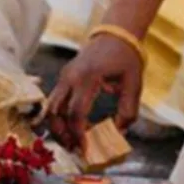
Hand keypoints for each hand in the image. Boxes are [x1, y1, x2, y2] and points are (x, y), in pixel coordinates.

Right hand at [47, 34, 143, 150]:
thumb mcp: (133, 83)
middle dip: (62, 134)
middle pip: (55, 112)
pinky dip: (58, 117)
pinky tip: (69, 127)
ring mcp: (63, 77)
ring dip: (57, 127)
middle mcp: (70, 78)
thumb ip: (128, 110)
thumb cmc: (126, 58)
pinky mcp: (63, 78)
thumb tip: (120, 132)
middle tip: (73, 149)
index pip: (76, 112)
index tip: (84, 148)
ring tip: (70, 141)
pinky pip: (54, 101)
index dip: (77, 133)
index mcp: (87, 78)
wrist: (114, 35)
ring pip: (50, 108)